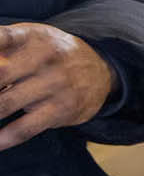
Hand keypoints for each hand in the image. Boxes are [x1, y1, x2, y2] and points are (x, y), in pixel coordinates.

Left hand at [0, 24, 115, 150]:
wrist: (101, 70)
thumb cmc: (49, 54)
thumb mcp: (30, 38)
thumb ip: (1, 46)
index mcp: (31, 36)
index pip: (0, 38)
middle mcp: (45, 57)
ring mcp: (56, 84)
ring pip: (5, 104)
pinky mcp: (62, 109)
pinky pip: (25, 128)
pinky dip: (3, 139)